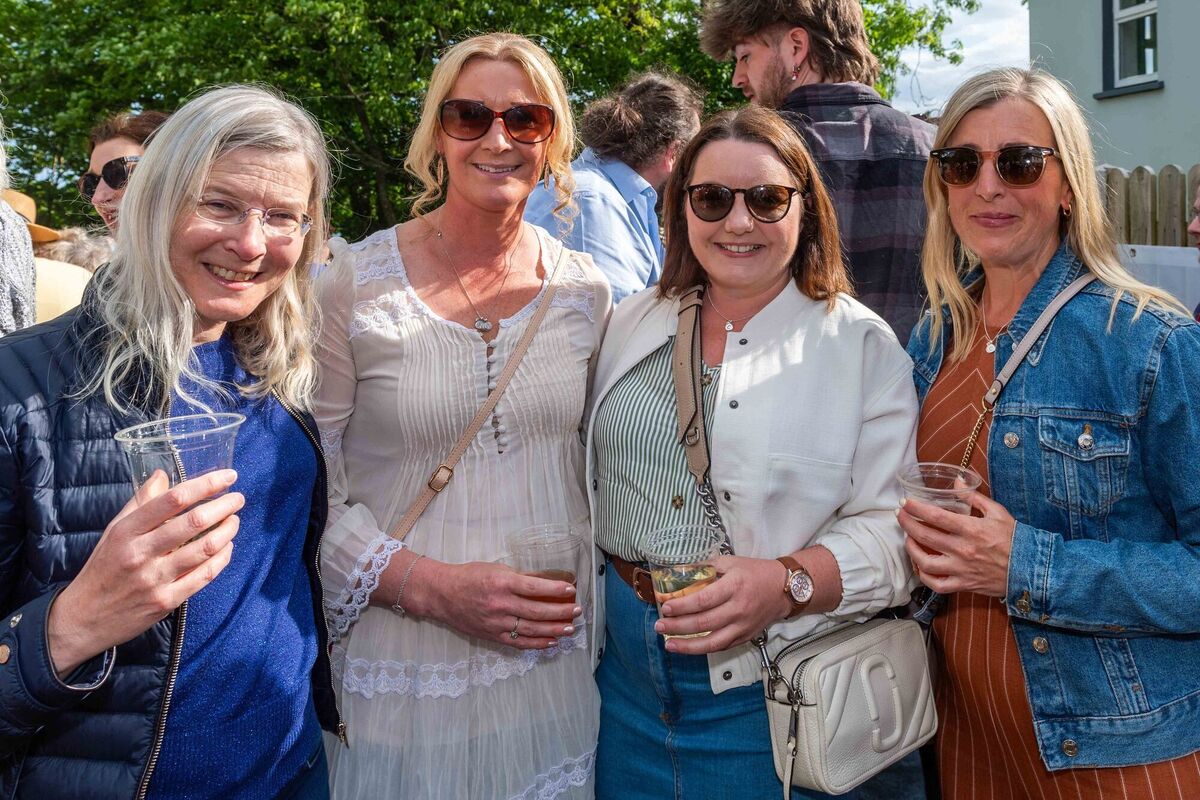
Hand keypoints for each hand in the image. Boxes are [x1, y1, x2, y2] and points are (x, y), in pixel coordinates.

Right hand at [47, 469, 242, 675]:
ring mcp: (155, 579)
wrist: (84, 618)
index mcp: (127, 531)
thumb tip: (163, 474)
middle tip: (238, 498)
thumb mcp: (114, 531)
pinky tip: (227, 547)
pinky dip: (223, 558)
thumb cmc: (103, 568)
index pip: (173, 500)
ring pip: (205, 549)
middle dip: (224, 506)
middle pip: (194, 522)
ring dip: (227, 531)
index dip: (206, 485)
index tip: (227, 476)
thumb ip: (140, 503)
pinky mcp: (166, 601)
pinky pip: (204, 576)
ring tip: (234, 521)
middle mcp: (141, 553)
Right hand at [410, 560, 581, 649]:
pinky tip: (551, 641)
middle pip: (536, 611)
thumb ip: (520, 576)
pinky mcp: (492, 635)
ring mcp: (496, 623)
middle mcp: (500, 604)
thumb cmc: (470, 576)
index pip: (534, 587)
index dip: (555, 590)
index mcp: (501, 583)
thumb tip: (546, 581)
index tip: (571, 590)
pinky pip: (518, 642)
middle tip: (577, 611)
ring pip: (531, 629)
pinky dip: (537, 643)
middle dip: (560, 612)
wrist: (442, 594)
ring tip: (570, 628)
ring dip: (553, 630)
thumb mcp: (496, 568)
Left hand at [654, 555, 791, 654]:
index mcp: (734, 586)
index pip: (703, 600)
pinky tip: (688, 647)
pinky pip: (722, 647)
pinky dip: (703, 649)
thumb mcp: (730, 562)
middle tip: (659, 626)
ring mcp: (743, 626)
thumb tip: (678, 572)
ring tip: (668, 644)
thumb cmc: (755, 572)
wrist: (784, 589)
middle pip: (704, 623)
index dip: (682, 605)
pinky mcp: (745, 637)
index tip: (665, 606)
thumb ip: (705, 567)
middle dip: (678, 627)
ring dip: (688, 646)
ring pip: (713, 642)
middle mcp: (739, 609)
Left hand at [898, 491, 1015, 597]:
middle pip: (925, 536)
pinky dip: (924, 576)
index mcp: (971, 529)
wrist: (1032, 570)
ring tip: (908, 539)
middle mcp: (963, 549)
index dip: (916, 509)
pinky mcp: (964, 585)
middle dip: (907, 524)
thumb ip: (974, 497)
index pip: (935, 516)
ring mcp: (961, 569)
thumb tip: (957, 480)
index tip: (905, 503)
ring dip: (911, 549)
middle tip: (900, 516)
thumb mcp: (997, 512)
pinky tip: (920, 565)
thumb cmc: (1015, 539)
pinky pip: (936, 584)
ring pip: (925, 562)